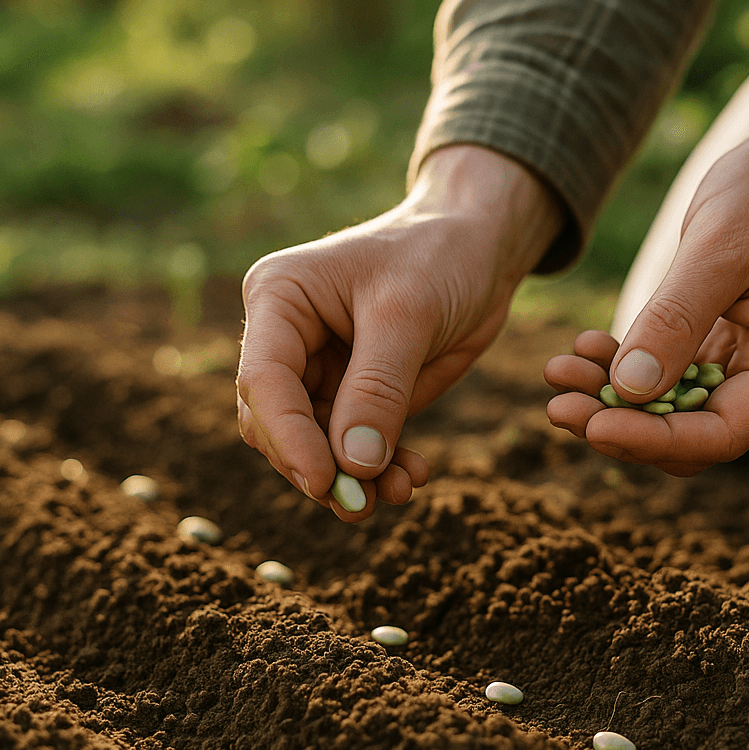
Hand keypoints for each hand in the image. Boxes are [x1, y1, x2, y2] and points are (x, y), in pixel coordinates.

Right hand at [237, 145, 562, 519]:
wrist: (483, 247)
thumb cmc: (439, 255)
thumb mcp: (409, 314)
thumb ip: (378, 388)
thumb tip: (353, 465)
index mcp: (278, 298)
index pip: (265, 381)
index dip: (289, 438)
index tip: (325, 482)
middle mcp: (286, 337)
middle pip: (277, 423)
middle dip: (318, 467)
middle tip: (363, 503)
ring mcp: (319, 369)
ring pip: (314, 445)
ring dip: (351, 477)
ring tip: (399, 492)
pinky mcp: (355, 394)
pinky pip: (352, 446)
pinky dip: (377, 469)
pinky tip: (413, 476)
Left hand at [545, 64, 748, 474]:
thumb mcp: (719, 244)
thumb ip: (676, 317)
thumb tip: (630, 388)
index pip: (723, 433)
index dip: (654, 441)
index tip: (592, 426)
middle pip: (693, 433)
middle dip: (624, 424)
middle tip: (557, 404)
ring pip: (674, 410)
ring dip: (614, 399)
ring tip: (558, 371)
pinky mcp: (722, 348)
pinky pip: (669, 377)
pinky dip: (627, 369)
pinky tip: (584, 349)